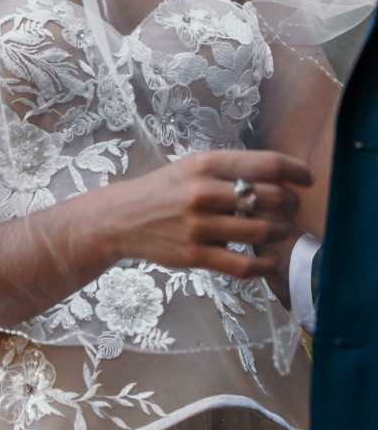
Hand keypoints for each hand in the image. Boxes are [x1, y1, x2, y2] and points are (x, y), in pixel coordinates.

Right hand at [108, 150, 312, 279]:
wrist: (122, 219)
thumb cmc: (164, 189)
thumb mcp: (192, 166)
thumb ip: (230, 169)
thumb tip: (279, 177)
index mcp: (206, 164)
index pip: (266, 164)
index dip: (296, 171)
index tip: (307, 179)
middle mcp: (204, 192)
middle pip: (272, 197)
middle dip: (291, 204)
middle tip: (292, 208)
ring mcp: (199, 225)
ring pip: (262, 231)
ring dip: (280, 232)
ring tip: (280, 230)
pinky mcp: (196, 256)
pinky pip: (244, 264)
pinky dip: (265, 265)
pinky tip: (269, 260)